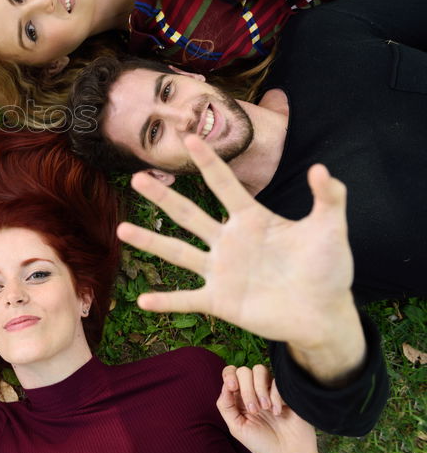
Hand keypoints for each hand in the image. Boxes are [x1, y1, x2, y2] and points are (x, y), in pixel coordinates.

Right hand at [117, 136, 356, 351]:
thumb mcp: (331, 230)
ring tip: (122, 229)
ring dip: (150, 241)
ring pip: (178, 253)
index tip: (190, 138)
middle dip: (163, 197)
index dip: (209, 162)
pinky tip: (142, 301)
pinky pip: (188, 299)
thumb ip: (329, 198)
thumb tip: (321, 168)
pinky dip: (166, 301)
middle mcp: (229, 242)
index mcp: (252, 220)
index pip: (225, 185)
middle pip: (188, 214)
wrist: (324, 314)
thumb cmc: (329, 270)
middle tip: (138, 178)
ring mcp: (221, 272)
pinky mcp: (221, 301)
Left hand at [218, 366, 316, 452]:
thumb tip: (224, 386)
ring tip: (265, 408)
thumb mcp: (237, 427)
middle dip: (246, 390)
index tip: (232, 387)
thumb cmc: (261, 442)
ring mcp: (270, 390)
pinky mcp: (286, 392)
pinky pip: (278, 382)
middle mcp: (254, 390)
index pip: (231, 373)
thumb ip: (226, 406)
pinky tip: (278, 413)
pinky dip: (276, 396)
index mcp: (239, 397)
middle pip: (244, 371)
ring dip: (259, 389)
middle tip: (254, 410)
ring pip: (259, 369)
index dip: (229, 375)